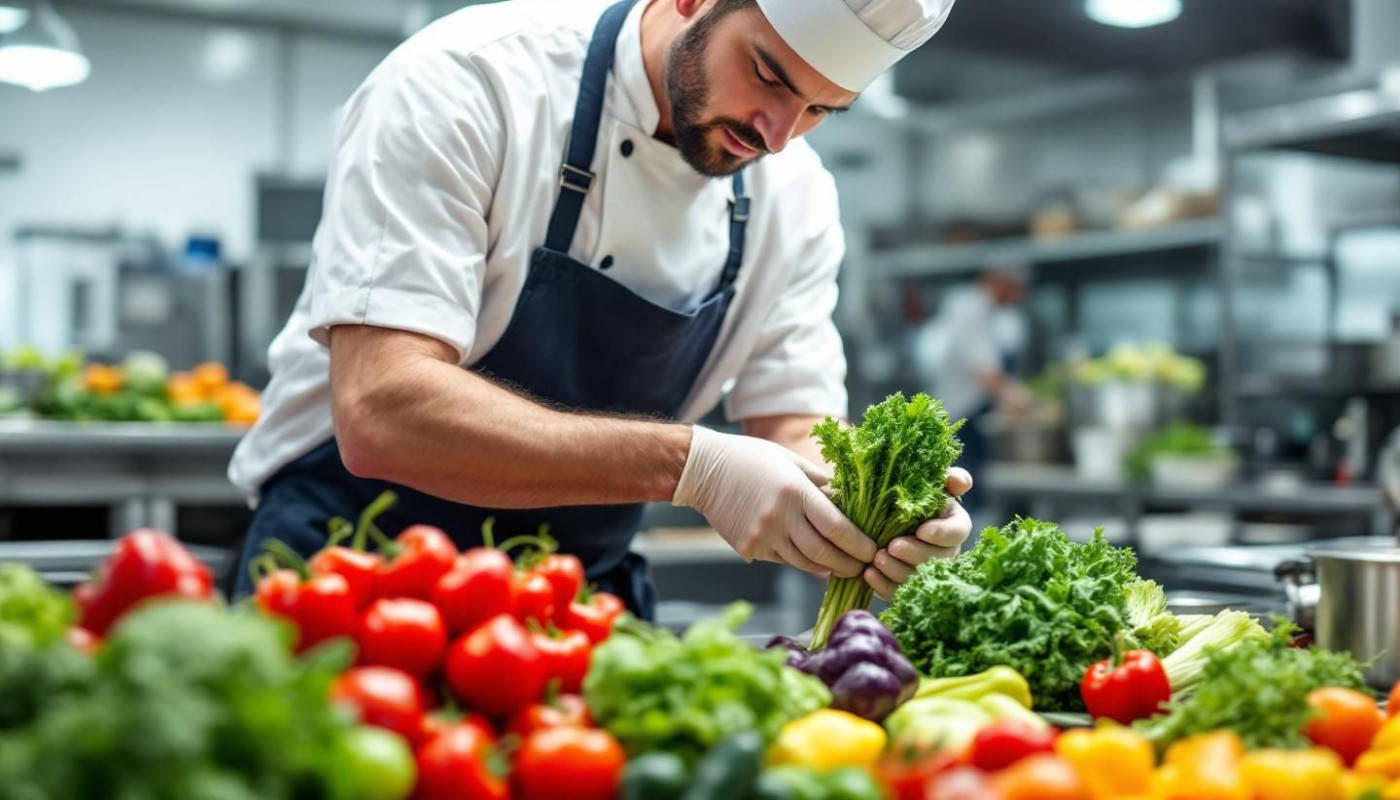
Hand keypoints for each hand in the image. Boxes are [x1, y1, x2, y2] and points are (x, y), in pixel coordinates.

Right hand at [673, 427, 876, 576]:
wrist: (703, 470)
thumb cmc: (752, 458)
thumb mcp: (791, 461)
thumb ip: (821, 483)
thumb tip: (852, 501)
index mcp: (794, 492)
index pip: (836, 527)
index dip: (859, 545)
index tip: (872, 551)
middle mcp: (779, 518)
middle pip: (823, 554)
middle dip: (848, 565)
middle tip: (863, 568)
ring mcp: (762, 536)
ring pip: (804, 563)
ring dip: (825, 567)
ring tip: (841, 565)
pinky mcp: (749, 549)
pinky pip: (782, 560)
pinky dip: (799, 559)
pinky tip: (808, 554)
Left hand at [864, 467, 973, 600]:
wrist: (877, 514)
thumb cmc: (906, 494)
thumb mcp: (926, 482)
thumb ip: (946, 478)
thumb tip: (961, 482)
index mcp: (953, 524)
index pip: (957, 531)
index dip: (942, 533)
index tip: (922, 530)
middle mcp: (945, 551)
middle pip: (938, 559)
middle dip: (915, 554)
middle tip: (892, 547)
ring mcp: (925, 571)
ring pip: (918, 578)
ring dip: (897, 570)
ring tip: (877, 559)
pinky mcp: (905, 585)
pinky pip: (898, 592)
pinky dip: (883, 585)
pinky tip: (869, 574)